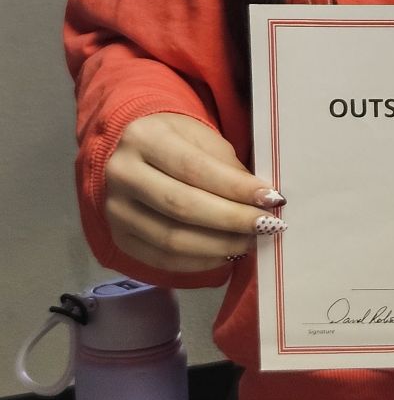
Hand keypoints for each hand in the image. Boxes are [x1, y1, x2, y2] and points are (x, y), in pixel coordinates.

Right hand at [104, 113, 283, 272]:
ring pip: (171, 239)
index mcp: (144, 138)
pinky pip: (162, 260)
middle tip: (267, 225)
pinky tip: (225, 253)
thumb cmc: (180, 142)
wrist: (137, 152)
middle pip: (182, 206)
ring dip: (219, 245)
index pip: (194, 169)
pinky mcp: (119, 238)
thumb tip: (262, 203)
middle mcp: (122, 174)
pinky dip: (200, 261)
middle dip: (232, 220)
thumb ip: (229, 169)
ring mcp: (114, 210)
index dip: (236, 188)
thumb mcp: (205, 140)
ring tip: (251, 240)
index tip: (272, 199)